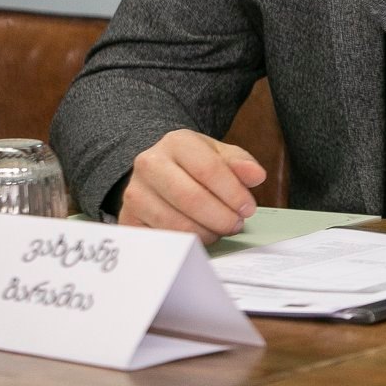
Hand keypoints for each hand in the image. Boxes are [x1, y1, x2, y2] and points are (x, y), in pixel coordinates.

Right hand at [120, 129, 266, 244]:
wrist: (157, 171)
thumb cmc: (194, 164)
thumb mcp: (219, 155)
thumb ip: (240, 163)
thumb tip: (257, 176)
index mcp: (176, 142)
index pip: (208, 169)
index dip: (233, 193)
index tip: (248, 208)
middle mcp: (149, 165)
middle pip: (191, 198)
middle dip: (220, 216)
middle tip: (236, 224)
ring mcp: (135, 193)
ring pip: (175, 222)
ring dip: (205, 232)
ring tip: (219, 230)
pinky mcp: (128, 220)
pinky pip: (162, 239)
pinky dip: (186, 243)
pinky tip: (199, 236)